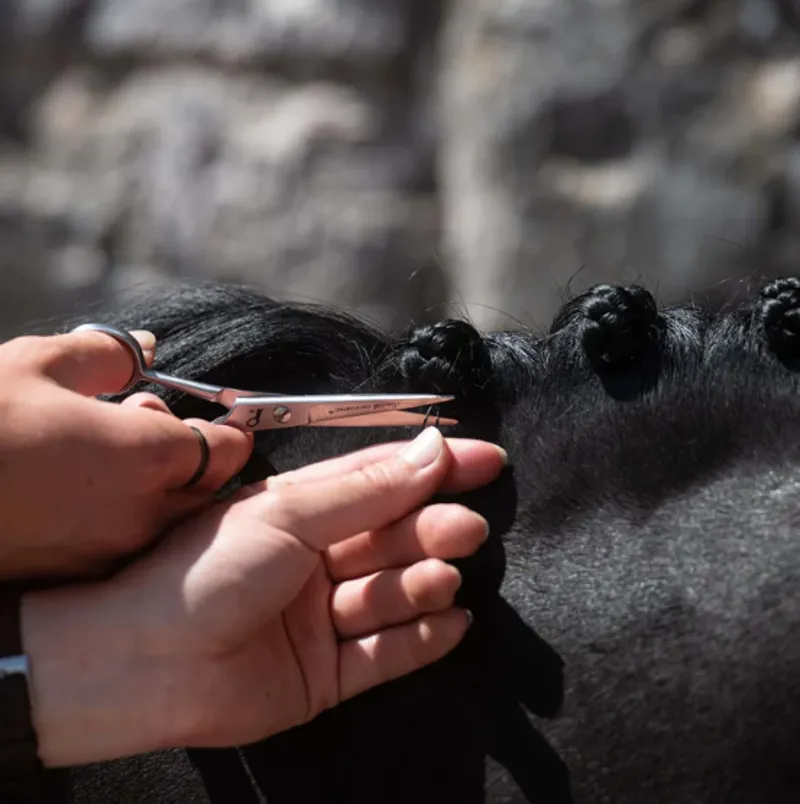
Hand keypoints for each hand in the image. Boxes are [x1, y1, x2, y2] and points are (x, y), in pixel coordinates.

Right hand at [0, 329, 251, 578]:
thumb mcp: (37, 364)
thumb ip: (106, 354)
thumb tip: (145, 346)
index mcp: (146, 456)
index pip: (226, 448)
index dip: (229, 430)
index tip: (223, 420)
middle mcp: (142, 513)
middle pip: (207, 488)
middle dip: (195, 457)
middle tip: (147, 424)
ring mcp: (109, 554)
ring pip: (171, 519)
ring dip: (162, 488)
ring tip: (105, 454)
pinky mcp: (75, 577)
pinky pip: (128, 543)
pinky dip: (127, 516)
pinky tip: (79, 492)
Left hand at [21, 428, 506, 766]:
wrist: (144, 662)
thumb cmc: (207, 569)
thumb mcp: (289, 513)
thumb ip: (366, 489)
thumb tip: (431, 451)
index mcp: (303, 512)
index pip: (382, 480)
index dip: (433, 467)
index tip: (486, 459)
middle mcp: (316, 561)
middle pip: (392, 539)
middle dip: (431, 529)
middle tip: (466, 527)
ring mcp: (322, 619)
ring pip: (390, 595)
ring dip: (423, 582)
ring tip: (444, 574)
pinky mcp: (326, 675)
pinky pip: (385, 655)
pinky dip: (421, 639)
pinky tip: (453, 620)